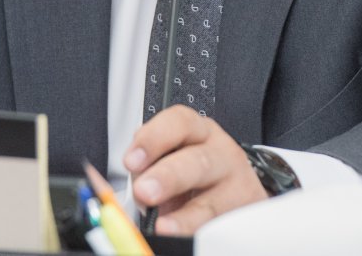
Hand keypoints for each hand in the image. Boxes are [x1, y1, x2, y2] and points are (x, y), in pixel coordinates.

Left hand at [123, 105, 266, 234]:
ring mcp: (237, 186)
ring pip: (212, 202)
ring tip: (163, 227)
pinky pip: (223, 229)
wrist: (234, 194)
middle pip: (198, 162)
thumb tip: (117, 195)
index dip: (153, 139)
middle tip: (144, 191)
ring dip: (184, 216)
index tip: (131, 161)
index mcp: (198, 132)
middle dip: (168, 177)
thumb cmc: (193, 176)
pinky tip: (187, 239)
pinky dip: (201, 235)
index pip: (179, 123)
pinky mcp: (244, 214)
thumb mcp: (171, 161)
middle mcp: (221, 154)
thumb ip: (148, 169)